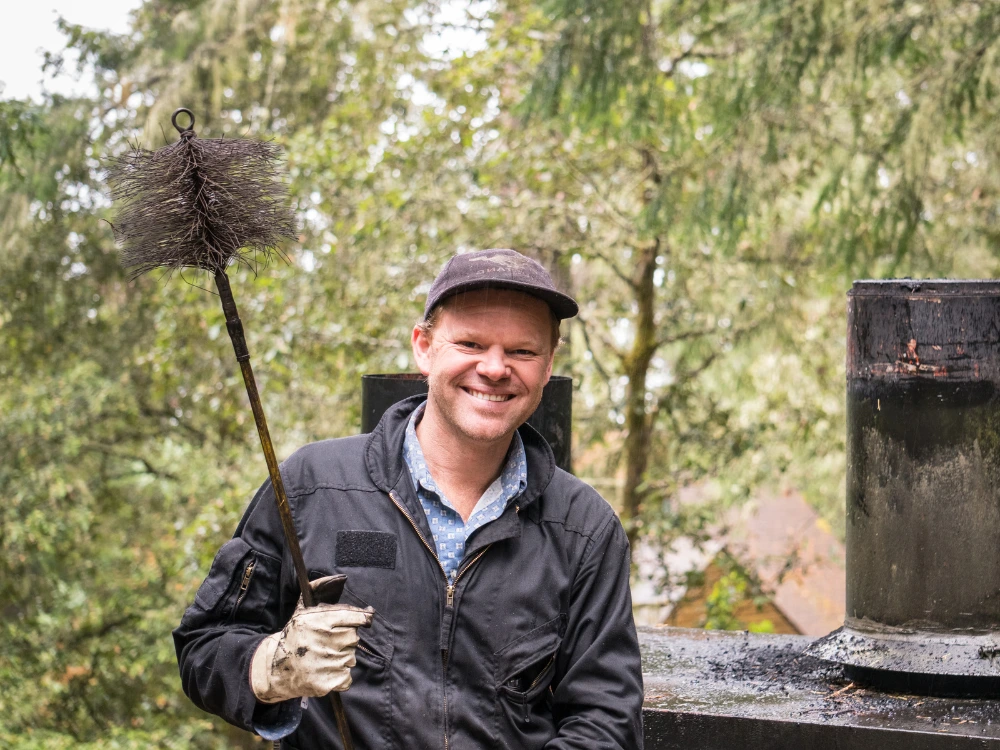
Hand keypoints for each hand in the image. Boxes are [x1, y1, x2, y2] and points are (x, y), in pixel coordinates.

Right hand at [250, 592, 373, 703]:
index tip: (366, 619)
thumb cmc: (295, 635)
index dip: (363, 618)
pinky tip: (326, 672)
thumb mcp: (302, 609)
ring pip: (351, 657)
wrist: (275, 668)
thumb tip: (341, 578)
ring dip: (342, 658)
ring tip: (324, 658)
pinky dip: (340, 676)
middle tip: (329, 642)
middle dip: (345, 639)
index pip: (354, 617)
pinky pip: (347, 677)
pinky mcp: (326, 683)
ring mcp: (325, 663)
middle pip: (354, 637)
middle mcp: (323, 640)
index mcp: (318, 620)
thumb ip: (320, 589)